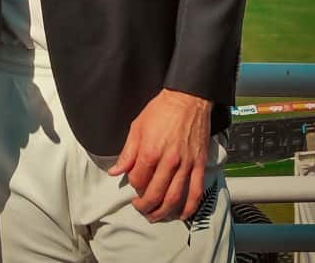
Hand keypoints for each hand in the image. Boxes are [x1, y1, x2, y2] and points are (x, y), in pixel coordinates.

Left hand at [108, 88, 212, 221]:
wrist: (187, 100)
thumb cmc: (161, 111)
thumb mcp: (136, 128)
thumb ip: (126, 153)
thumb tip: (116, 171)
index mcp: (149, 152)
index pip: (138, 180)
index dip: (133, 187)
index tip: (132, 186)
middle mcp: (168, 162)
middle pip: (155, 193)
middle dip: (145, 206)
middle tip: (141, 209)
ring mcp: (185, 165)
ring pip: (175, 197)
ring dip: (164, 211)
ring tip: (156, 216)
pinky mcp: (199, 165)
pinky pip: (195, 191)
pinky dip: (189, 206)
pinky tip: (183, 214)